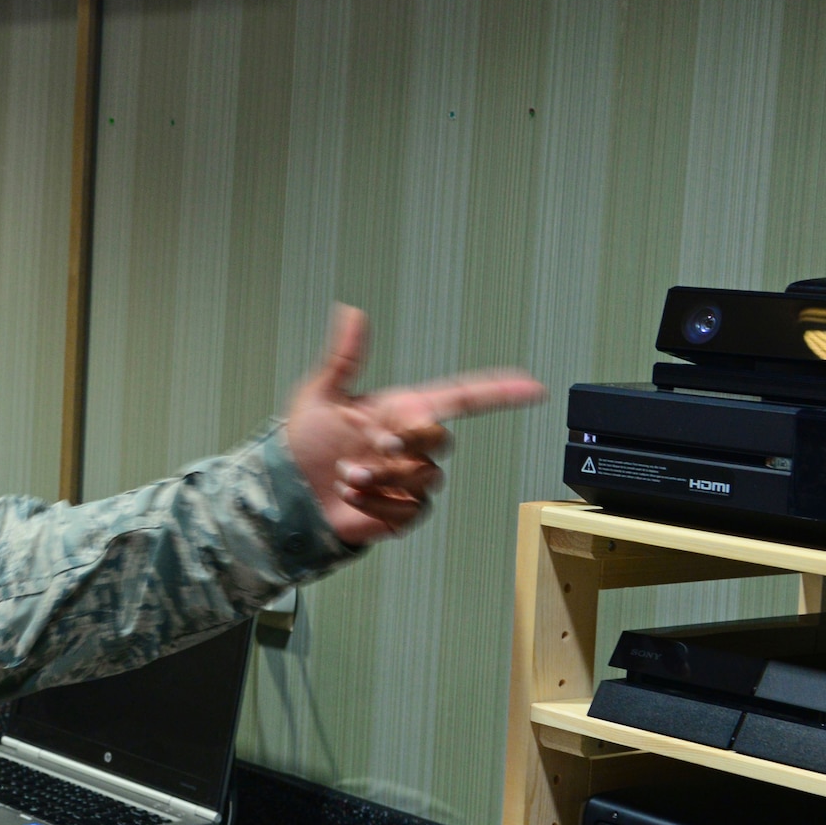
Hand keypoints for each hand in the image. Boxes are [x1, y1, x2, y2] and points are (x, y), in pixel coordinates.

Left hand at [284, 304, 544, 545]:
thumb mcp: (320, 395)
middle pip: (441, 439)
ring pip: (423, 477)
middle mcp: (411, 444)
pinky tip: (351, 496)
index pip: (463, 397)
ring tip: (347, 475)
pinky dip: (374, 504)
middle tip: (374, 443)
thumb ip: (343, 356)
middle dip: (408, 441)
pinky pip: (408, 510)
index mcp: (402, 410)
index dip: (501, 391)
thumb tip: (351, 312)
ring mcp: (411, 479)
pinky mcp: (403, 511)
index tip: (534, 387)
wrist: (291, 492)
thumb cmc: (304, 442)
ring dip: (380, 477)